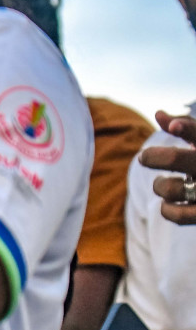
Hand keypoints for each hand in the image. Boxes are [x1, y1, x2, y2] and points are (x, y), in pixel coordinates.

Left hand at [143, 110, 195, 225]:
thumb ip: (185, 126)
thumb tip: (159, 114)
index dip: (185, 128)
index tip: (173, 127)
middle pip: (174, 159)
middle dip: (153, 157)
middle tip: (143, 158)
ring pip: (171, 188)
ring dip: (160, 185)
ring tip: (162, 183)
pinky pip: (178, 215)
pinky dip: (167, 209)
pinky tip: (167, 203)